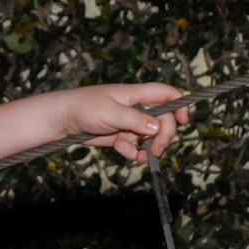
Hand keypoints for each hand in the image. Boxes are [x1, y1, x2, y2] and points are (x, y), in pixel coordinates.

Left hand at [60, 83, 188, 163]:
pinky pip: (137, 147)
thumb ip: (134, 119)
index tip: (184, 121)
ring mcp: (131, 123)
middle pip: (163, 121)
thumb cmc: (84, 107)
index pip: (166, 93)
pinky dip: (133, 152)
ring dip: (148, 148)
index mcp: (136, 94)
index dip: (179, 104)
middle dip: (163, 137)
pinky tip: (120, 149)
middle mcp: (137, 108)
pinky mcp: (122, 137)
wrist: (64, 120)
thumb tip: (157, 127)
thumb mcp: (110, 112)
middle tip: (156, 151)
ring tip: (136, 155)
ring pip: (151, 138)